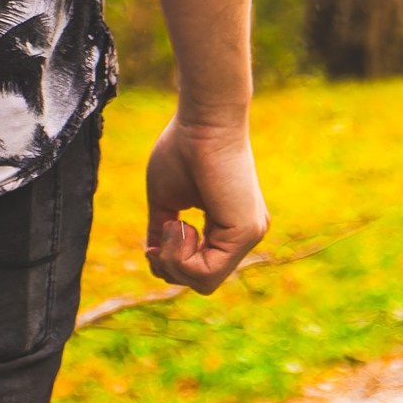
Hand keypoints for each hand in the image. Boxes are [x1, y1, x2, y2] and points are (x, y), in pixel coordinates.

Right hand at [144, 115, 266, 295]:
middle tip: (163, 230)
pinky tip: (181, 224)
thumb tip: (154, 258)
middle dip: (170, 266)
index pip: (200, 269)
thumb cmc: (183, 148)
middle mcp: (243, 233)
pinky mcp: (245, 232)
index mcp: (228, 226)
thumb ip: (163, 231)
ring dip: (175, 260)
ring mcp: (248, 234)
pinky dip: (182, 256)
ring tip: (173, 223)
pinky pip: (207, 272)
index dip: (170, 264)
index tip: (153, 241)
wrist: (203, 120)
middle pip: (201, 281)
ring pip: (204, 282)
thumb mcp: (166, 200)